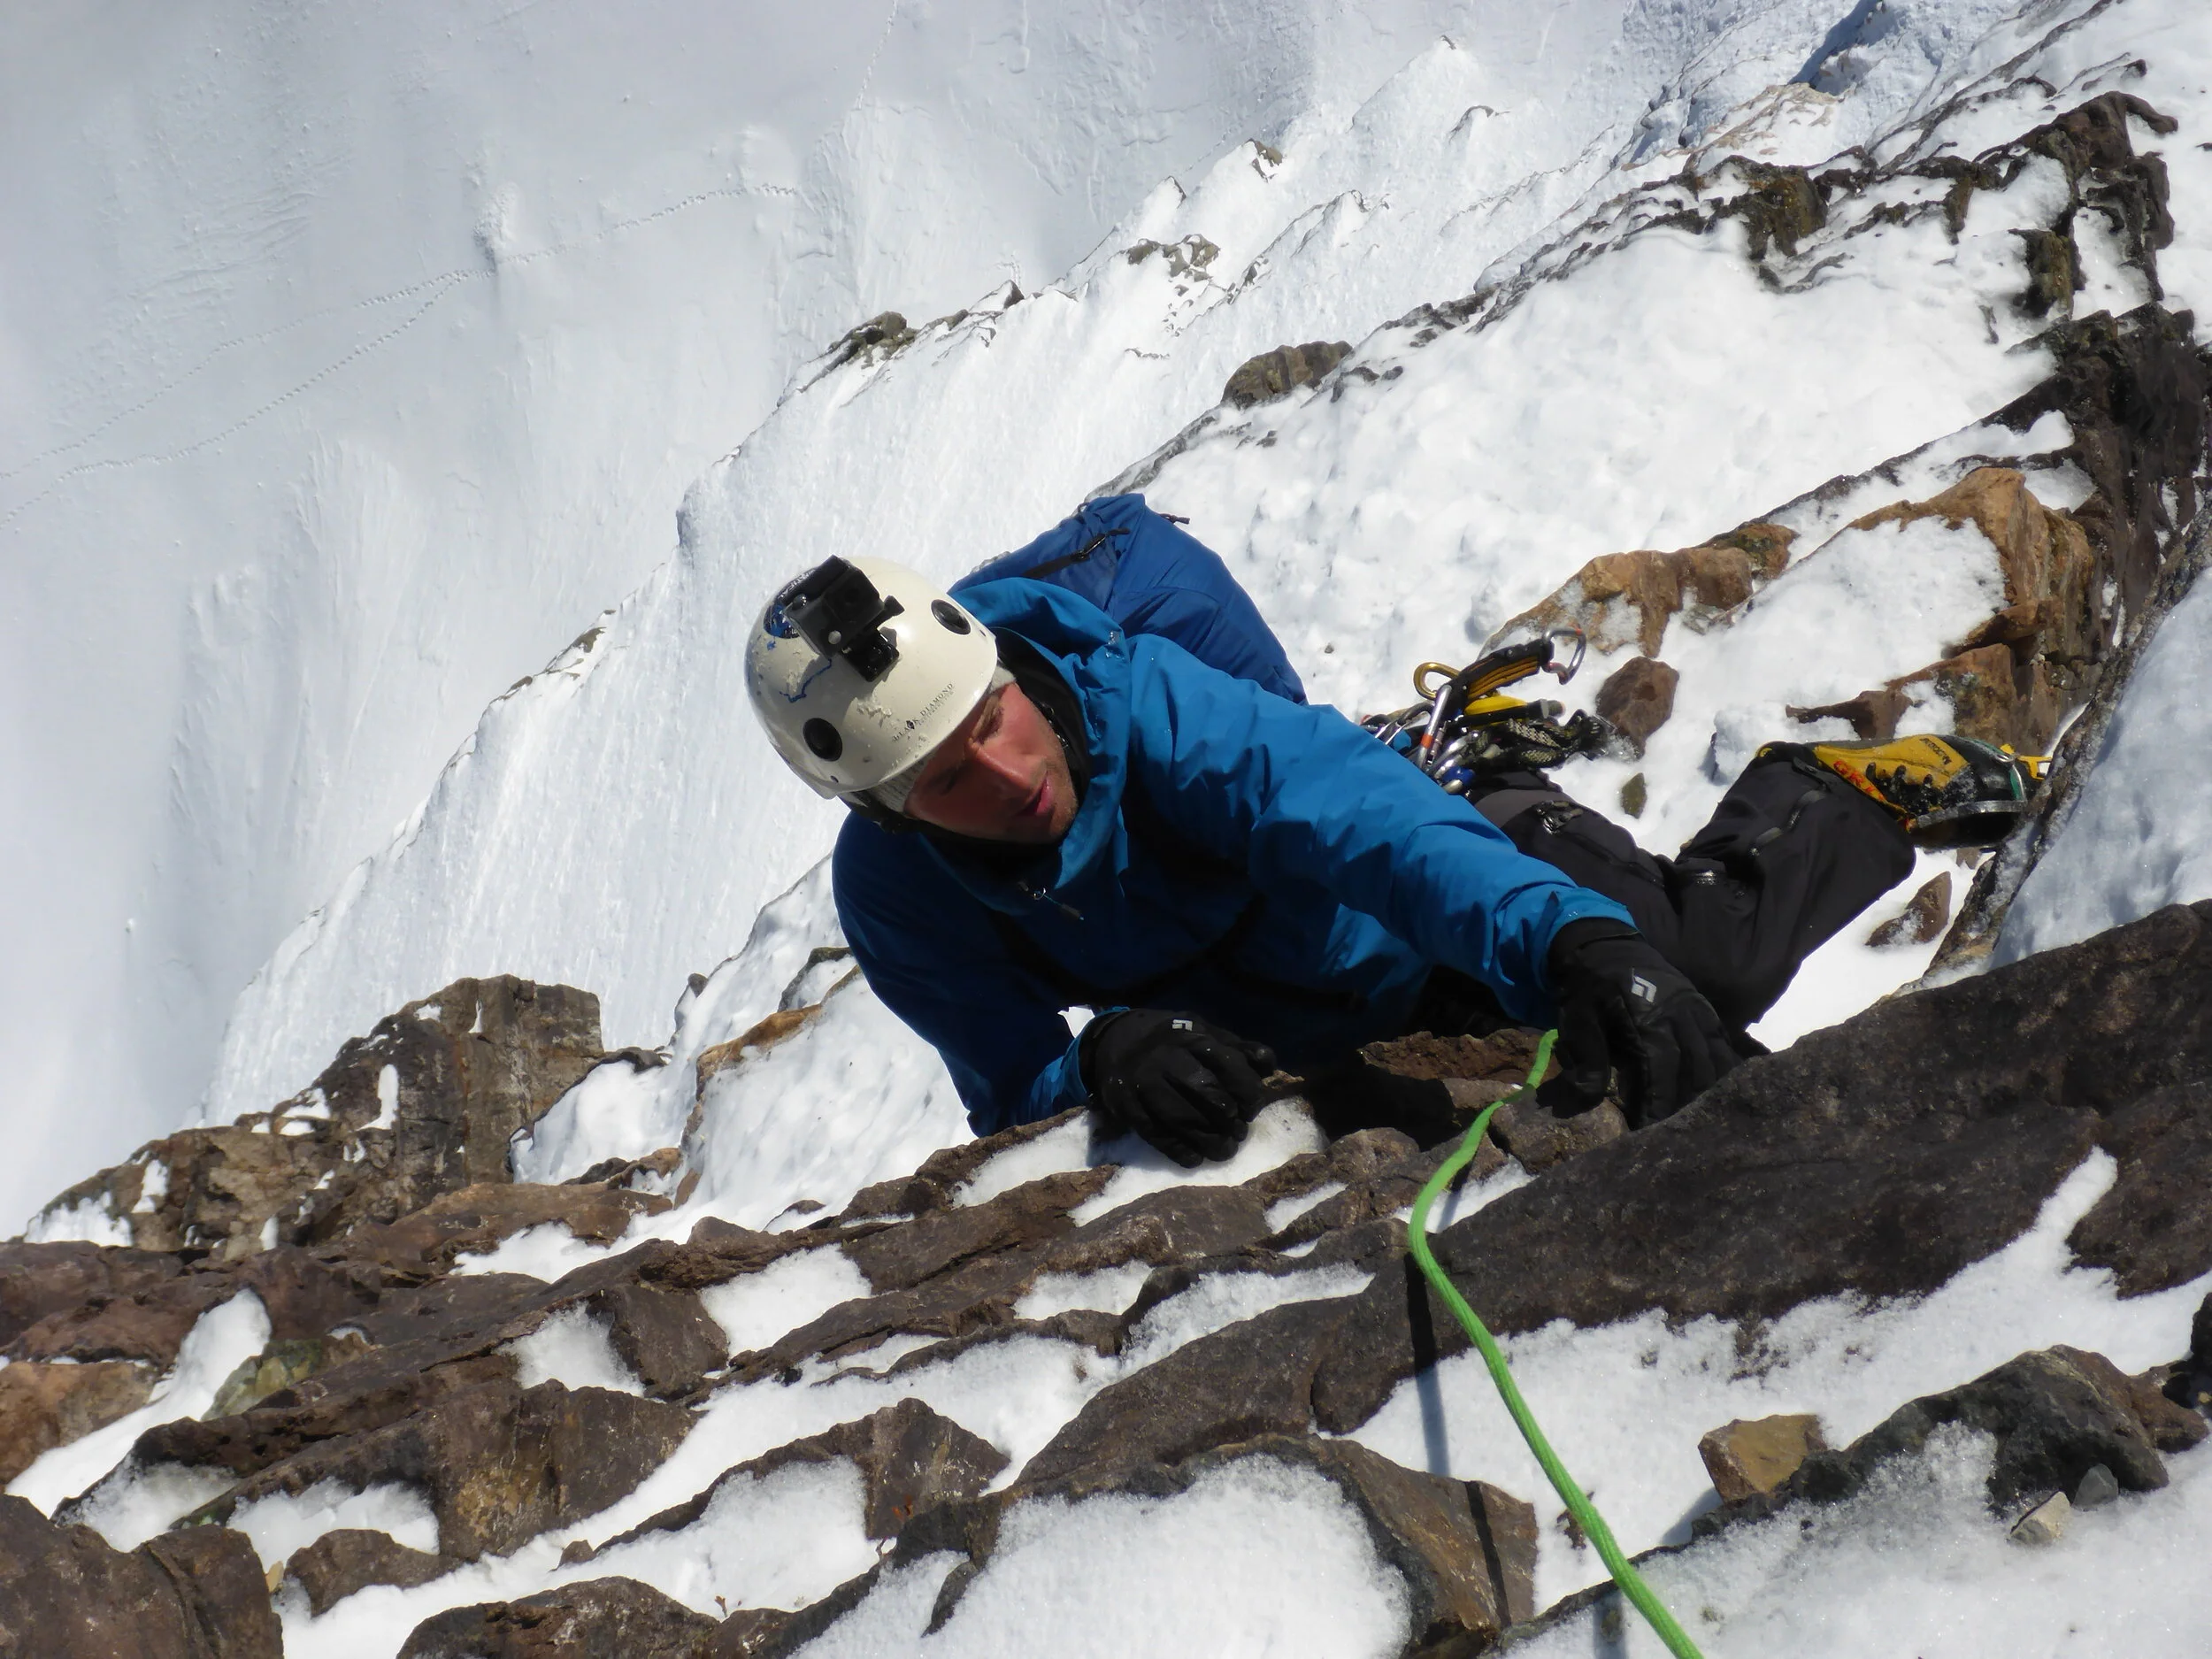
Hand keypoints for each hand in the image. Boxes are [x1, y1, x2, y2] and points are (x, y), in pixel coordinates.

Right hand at [1080, 1009, 1277, 1166]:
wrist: (1114, 1040)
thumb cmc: (1172, 1041)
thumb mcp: (1203, 1033)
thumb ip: (1237, 1049)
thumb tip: (1268, 1067)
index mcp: (1191, 1036)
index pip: (1227, 1063)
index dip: (1246, 1090)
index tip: (1253, 1109)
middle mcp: (1166, 1057)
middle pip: (1203, 1091)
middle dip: (1228, 1119)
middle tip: (1239, 1133)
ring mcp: (1143, 1081)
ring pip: (1180, 1117)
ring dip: (1207, 1141)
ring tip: (1224, 1151)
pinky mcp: (1125, 1104)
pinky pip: (1154, 1133)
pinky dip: (1177, 1150)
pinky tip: (1194, 1159)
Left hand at [1541, 919, 1737, 1125]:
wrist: (1604, 945)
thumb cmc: (1588, 988)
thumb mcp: (1576, 1018)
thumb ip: (1585, 1055)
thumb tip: (1588, 1096)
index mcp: (1647, 1016)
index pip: (1660, 1069)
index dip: (1659, 1103)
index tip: (1653, 1132)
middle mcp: (1680, 1013)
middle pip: (1694, 1068)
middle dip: (1687, 1105)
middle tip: (1680, 1138)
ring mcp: (1697, 1009)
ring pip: (1714, 1058)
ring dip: (1709, 1092)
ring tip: (1701, 1123)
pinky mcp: (1705, 1008)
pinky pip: (1722, 1043)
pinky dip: (1725, 1070)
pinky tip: (1723, 1096)